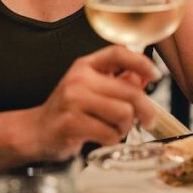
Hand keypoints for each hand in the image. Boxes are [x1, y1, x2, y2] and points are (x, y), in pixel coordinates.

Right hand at [24, 45, 159, 159]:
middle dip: (145, 109)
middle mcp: (79, 78)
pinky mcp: (71, 123)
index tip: (156, 75)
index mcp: (86, 65)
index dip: (141, 62)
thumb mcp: (92, 89)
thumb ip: (119, 81)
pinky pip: (110, 133)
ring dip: (125, 127)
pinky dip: (112, 139)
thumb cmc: (70, 110)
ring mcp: (73, 100)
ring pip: (123, 113)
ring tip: (116, 129)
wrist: (36, 131)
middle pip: (130, 91)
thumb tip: (145, 77)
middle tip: (148, 119)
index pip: (118, 53)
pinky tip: (103, 138)